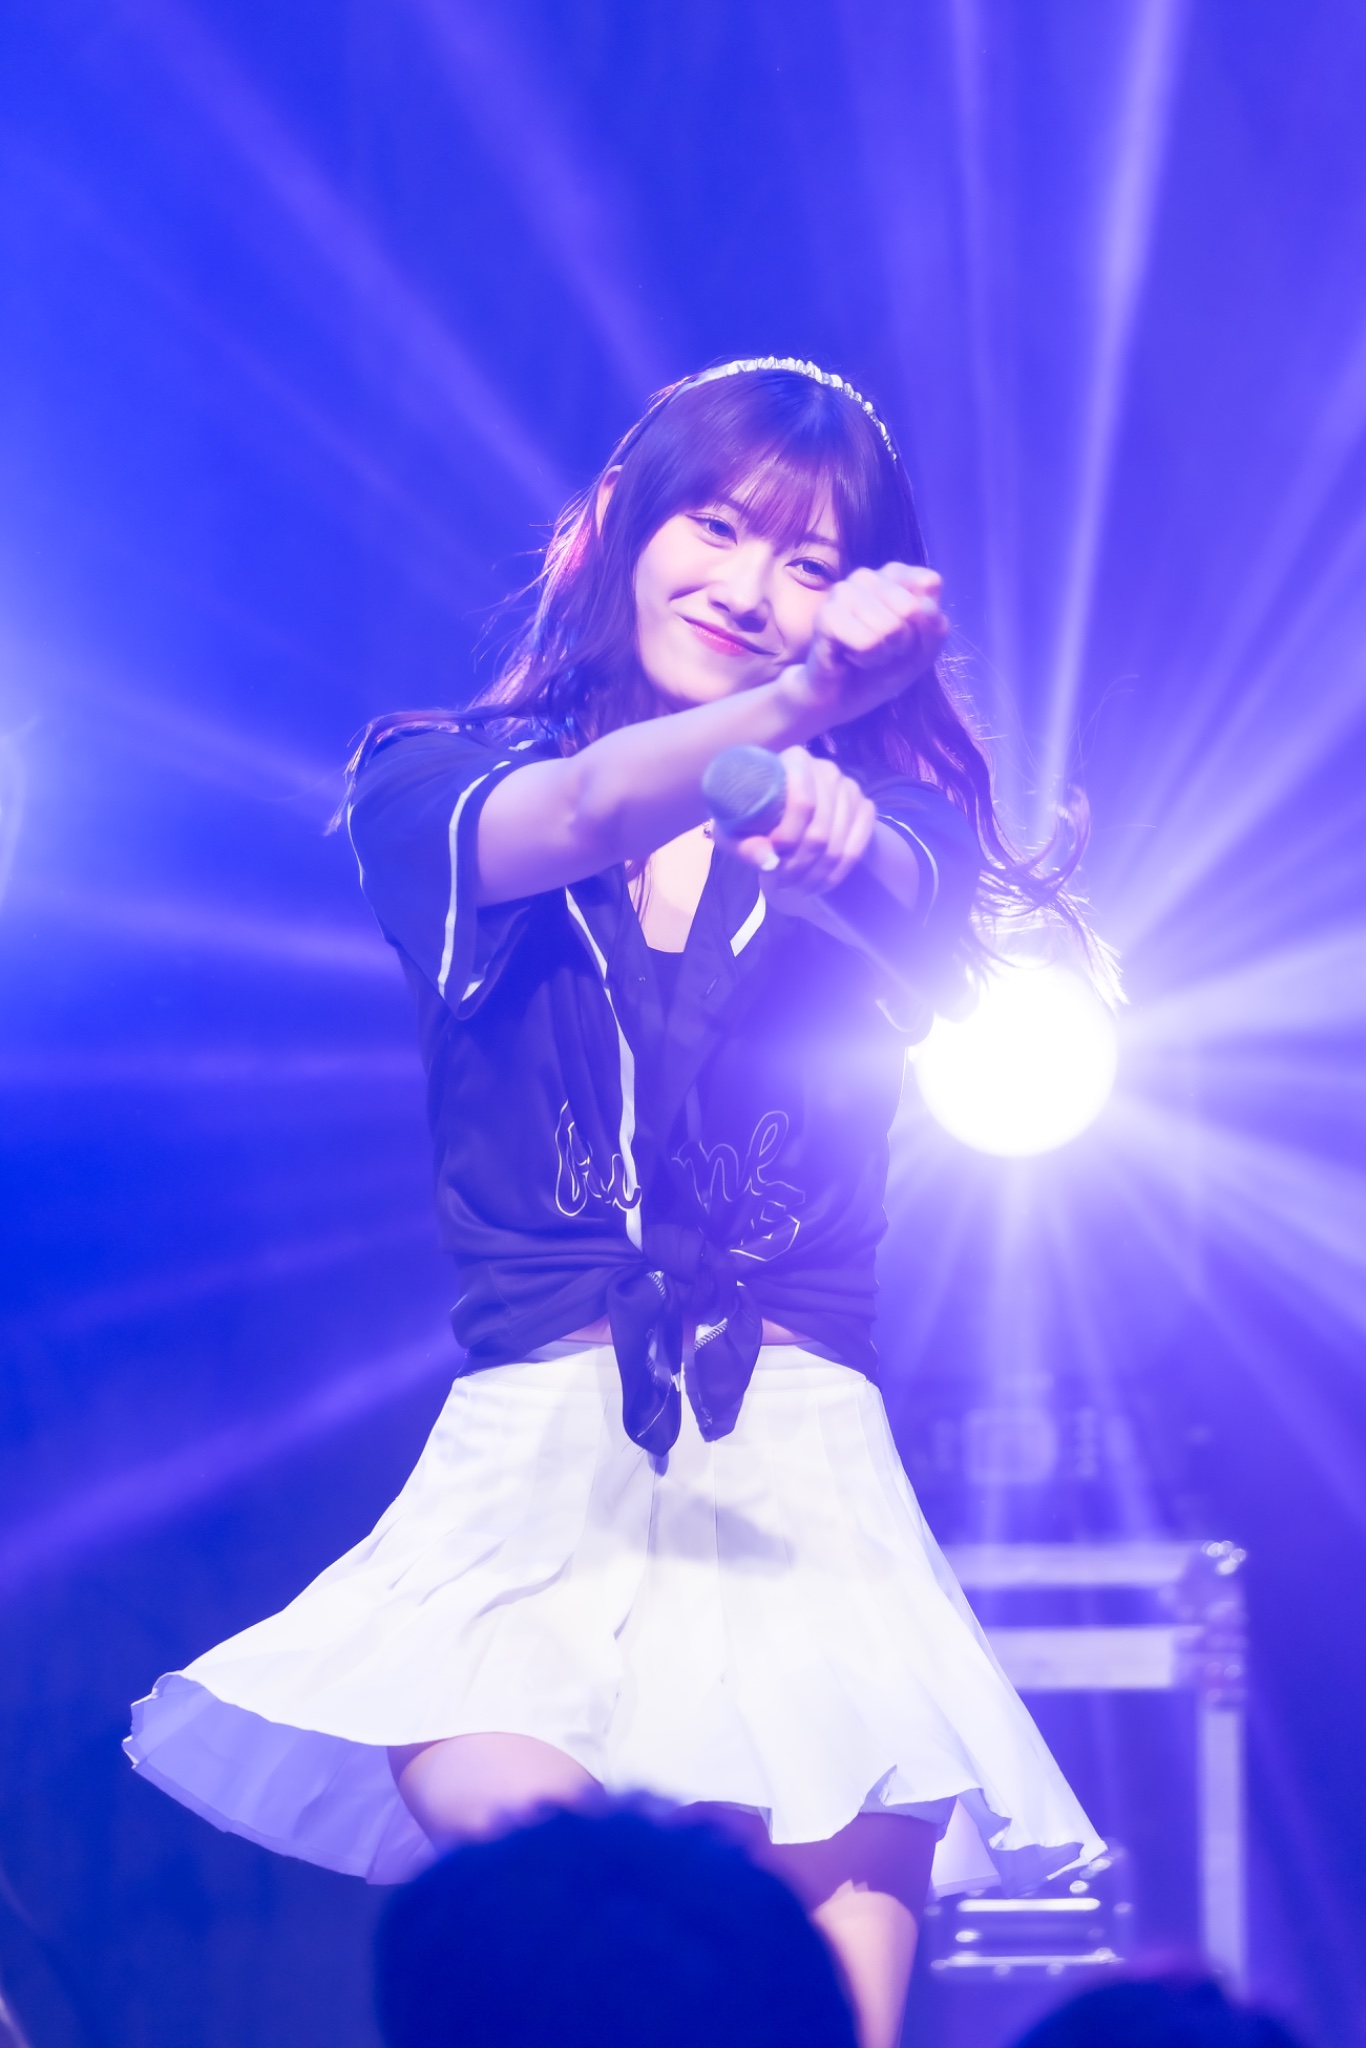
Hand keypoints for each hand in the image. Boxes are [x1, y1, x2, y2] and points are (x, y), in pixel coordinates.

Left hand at [720, 747, 876, 908]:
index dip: (789, 835)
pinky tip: (818, 884)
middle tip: (781, 882)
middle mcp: (827, 770)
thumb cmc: (749, 815)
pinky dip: (837, 873)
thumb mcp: (734, 829)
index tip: (774, 854)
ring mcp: (850, 789)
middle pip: (820, 829)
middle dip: (799, 864)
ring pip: (837, 844)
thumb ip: (745, 844)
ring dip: (815, 874)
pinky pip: (856, 848)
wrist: (776, 811)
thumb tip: (769, 861)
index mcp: (795, 760)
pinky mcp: (864, 809)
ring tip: (795, 887)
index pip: (802, 802)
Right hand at [782, 562, 946, 728]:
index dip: (926, 621)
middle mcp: (866, 576)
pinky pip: (868, 642)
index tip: (905, 634)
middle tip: (881, 647)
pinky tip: (849, 657)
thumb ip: (935, 626)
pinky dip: (866, 659)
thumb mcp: (923, 650)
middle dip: (902, 641)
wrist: (841, 699)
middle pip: (911, 608)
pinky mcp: (826, 616)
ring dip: (882, 652)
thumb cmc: (881, 669)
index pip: (930, 583)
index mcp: (892, 575)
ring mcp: (842, 592)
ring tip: (863, 653)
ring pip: (890, 626)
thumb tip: (923, 607)